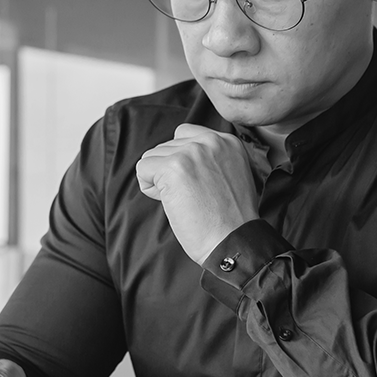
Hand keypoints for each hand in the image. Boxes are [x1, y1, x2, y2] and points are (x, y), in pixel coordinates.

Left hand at [134, 123, 259, 262]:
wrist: (233, 241)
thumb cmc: (230, 219)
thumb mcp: (232, 174)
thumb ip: (210, 158)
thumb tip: (179, 155)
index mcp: (227, 141)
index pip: (184, 134)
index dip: (181, 161)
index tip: (195, 183)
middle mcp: (210, 141)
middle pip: (166, 146)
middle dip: (170, 172)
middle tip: (192, 197)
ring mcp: (191, 152)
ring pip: (152, 157)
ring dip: (160, 181)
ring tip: (184, 200)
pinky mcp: (174, 167)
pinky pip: (142, 169)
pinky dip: (150, 188)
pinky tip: (171, 202)